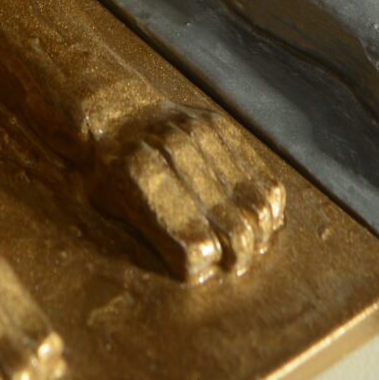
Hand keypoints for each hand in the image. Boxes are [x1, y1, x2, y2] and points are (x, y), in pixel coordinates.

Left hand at [93, 101, 284, 281]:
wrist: (116, 111)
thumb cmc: (108, 171)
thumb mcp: (112, 208)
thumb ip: (151, 236)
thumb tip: (200, 268)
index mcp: (139, 180)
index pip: (195, 245)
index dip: (202, 263)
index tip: (201, 266)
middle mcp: (174, 155)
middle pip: (234, 228)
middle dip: (240, 256)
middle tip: (236, 264)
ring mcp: (201, 137)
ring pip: (256, 204)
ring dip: (260, 233)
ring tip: (253, 244)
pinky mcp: (221, 125)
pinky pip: (262, 175)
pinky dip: (269, 205)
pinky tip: (262, 218)